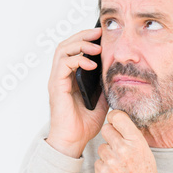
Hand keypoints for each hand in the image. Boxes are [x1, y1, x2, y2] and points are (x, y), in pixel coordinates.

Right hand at [45, 25, 107, 157]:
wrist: (74, 141)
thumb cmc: (85, 124)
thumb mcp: (101, 100)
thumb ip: (104, 85)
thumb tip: (116, 73)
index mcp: (70, 77)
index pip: (74, 50)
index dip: (86, 39)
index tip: (101, 34)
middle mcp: (61, 76)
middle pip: (66, 45)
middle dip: (83, 35)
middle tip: (98, 31)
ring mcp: (57, 80)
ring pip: (62, 50)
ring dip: (80, 44)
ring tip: (96, 46)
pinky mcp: (56, 86)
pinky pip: (64, 64)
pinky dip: (78, 60)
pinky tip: (92, 64)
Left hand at [95, 110, 172, 172]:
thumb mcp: (146, 154)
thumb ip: (132, 138)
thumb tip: (118, 124)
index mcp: (136, 142)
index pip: (117, 116)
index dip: (115, 118)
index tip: (115, 122)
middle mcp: (122, 149)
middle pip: (106, 129)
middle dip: (110, 136)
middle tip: (119, 147)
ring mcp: (110, 162)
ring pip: (101, 147)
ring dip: (107, 155)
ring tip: (120, 167)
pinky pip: (98, 163)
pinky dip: (104, 168)